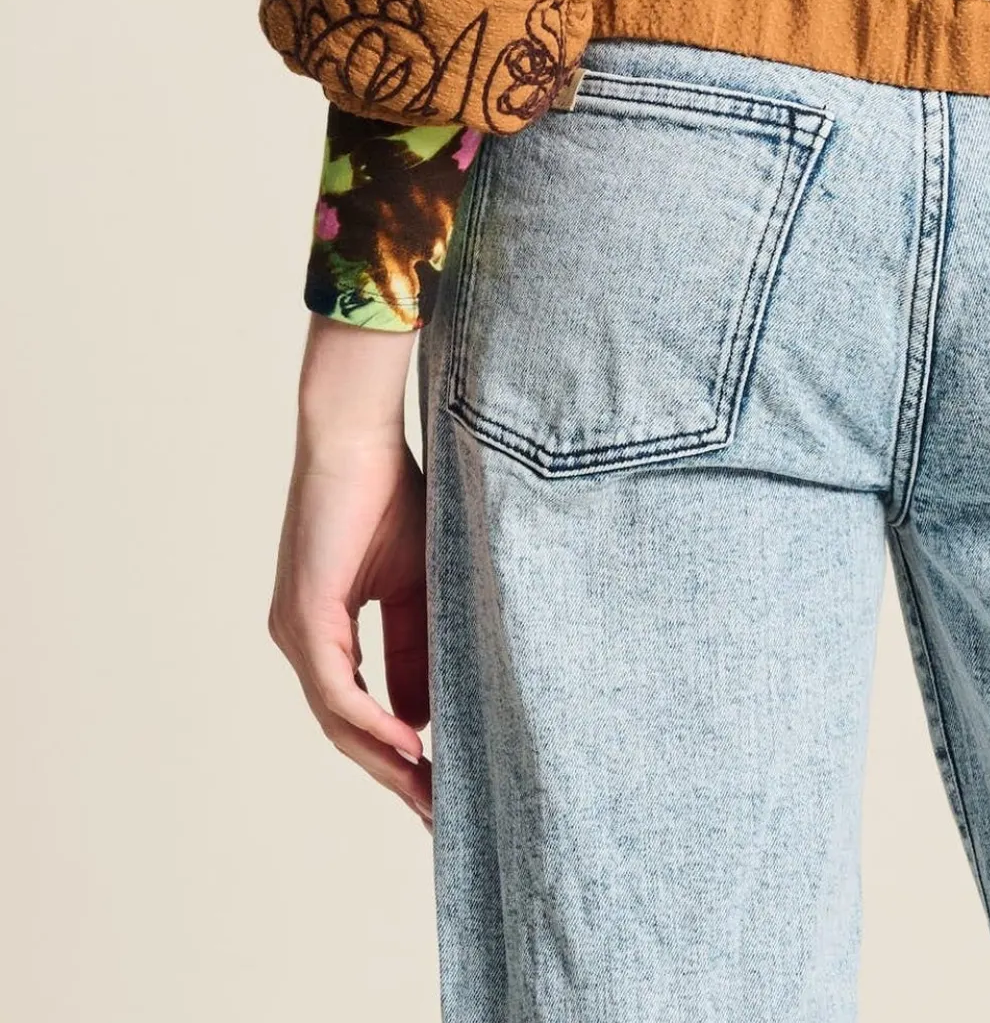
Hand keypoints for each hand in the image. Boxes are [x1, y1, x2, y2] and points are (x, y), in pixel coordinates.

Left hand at [269, 317, 431, 822]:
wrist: (357, 433)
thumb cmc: (389, 493)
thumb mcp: (418, 582)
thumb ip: (418, 647)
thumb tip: (425, 718)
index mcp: (321, 631)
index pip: (354, 711)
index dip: (393, 753)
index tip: (436, 786)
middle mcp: (300, 639)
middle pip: (343, 730)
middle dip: (392, 774)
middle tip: (437, 812)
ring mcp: (296, 631)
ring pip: (337, 720)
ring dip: (384, 760)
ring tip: (429, 791)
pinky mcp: (304, 616)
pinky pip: (336, 688)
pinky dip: (370, 721)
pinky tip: (408, 744)